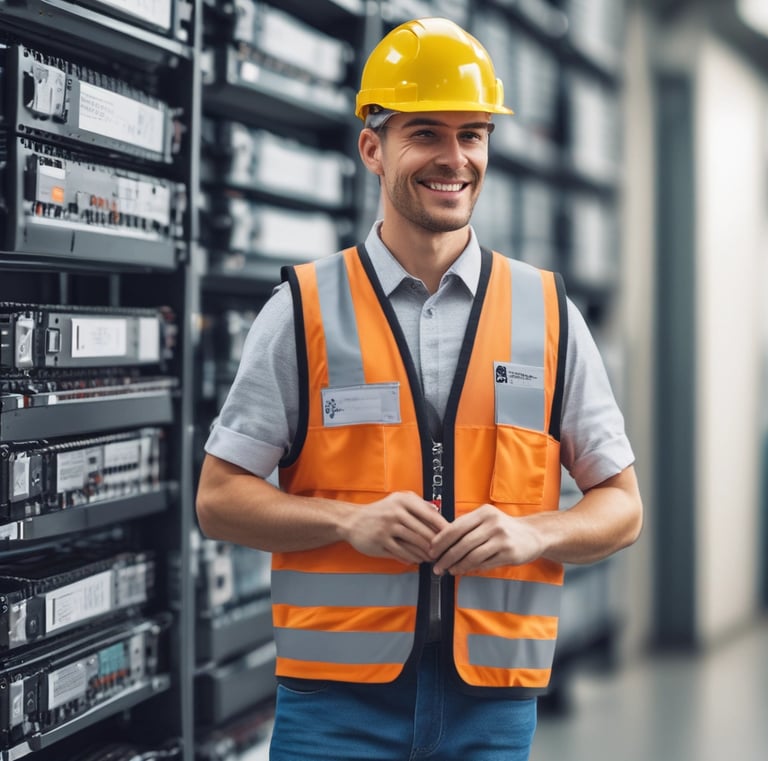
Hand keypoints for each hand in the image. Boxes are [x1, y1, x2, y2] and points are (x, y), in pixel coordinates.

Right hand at [343, 491, 448, 564]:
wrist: (353, 520)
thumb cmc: (380, 511)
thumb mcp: (398, 499)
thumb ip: (418, 504)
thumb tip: (437, 510)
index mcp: (403, 501)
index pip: (430, 515)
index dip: (443, 528)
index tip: (452, 536)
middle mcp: (396, 513)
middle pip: (424, 532)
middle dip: (437, 545)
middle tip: (444, 551)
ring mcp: (387, 528)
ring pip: (415, 544)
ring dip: (426, 553)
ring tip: (433, 557)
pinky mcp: (381, 542)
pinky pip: (402, 553)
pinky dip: (413, 558)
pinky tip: (418, 560)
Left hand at [430, 504, 545, 574]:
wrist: (534, 535)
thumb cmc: (504, 528)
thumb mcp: (487, 519)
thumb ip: (468, 526)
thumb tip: (441, 541)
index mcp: (484, 512)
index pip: (456, 526)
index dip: (441, 540)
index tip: (431, 550)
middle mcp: (493, 523)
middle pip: (462, 543)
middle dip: (446, 556)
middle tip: (437, 565)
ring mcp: (502, 538)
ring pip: (473, 555)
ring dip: (457, 565)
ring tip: (448, 570)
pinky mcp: (509, 553)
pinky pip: (485, 563)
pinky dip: (471, 568)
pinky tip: (463, 570)